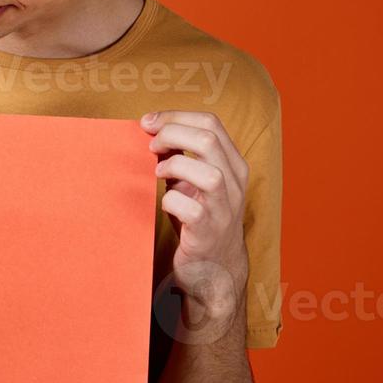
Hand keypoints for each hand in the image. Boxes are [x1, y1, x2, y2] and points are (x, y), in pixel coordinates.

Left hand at [141, 110, 249, 332]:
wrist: (213, 266)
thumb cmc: (198, 218)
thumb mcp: (192, 181)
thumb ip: (180, 157)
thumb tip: (151, 130)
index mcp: (232, 163)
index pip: (211, 122)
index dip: (175, 116)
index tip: (148, 122)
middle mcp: (235, 183)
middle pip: (208, 139)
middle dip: (171, 133)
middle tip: (149, 144)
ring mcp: (225, 208)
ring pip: (208, 172)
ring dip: (175, 166)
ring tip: (157, 172)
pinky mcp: (209, 232)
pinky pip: (191, 209)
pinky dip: (171, 200)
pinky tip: (163, 202)